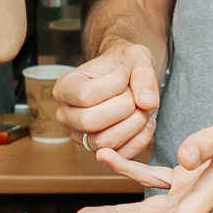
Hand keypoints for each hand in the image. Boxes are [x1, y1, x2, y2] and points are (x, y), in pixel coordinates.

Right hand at [56, 42, 161, 160]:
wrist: (128, 78)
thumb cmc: (125, 65)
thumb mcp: (136, 57)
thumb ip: (144, 75)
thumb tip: (148, 103)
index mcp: (65, 88)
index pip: (85, 95)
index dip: (114, 84)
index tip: (124, 72)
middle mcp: (66, 115)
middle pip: (91, 121)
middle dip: (125, 106)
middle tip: (135, 93)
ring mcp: (81, 137)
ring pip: (106, 141)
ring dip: (135, 123)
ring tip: (143, 106)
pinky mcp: (101, 151)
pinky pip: (122, 155)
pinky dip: (141, 138)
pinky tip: (148, 120)